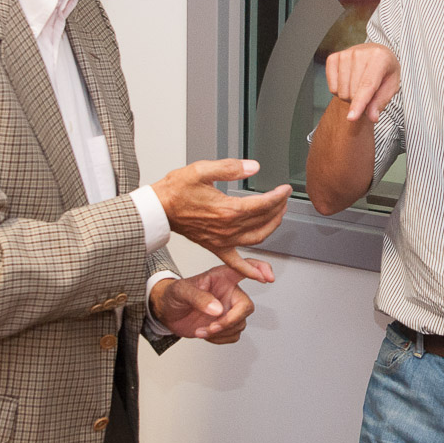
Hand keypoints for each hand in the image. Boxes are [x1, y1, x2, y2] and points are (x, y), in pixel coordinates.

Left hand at [149, 260, 270, 342]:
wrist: (167, 312)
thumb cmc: (174, 294)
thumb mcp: (181, 291)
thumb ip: (198, 298)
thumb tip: (217, 309)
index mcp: (222, 277)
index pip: (247, 268)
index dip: (260, 270)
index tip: (268, 278)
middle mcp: (230, 292)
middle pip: (246, 306)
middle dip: (231, 320)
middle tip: (213, 326)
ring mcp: (229, 309)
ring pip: (240, 324)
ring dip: (221, 332)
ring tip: (202, 330)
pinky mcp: (226, 324)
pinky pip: (233, 335)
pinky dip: (220, 339)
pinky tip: (206, 333)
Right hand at [154, 159, 289, 280]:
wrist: (158, 209)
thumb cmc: (176, 191)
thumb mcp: (201, 170)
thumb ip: (230, 168)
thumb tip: (253, 167)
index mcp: (227, 209)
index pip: (262, 204)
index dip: (278, 196)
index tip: (285, 189)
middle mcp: (227, 228)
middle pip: (263, 220)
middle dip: (278, 208)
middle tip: (283, 198)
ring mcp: (222, 240)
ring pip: (257, 238)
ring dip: (272, 228)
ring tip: (279, 216)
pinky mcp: (215, 247)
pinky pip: (236, 264)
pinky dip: (251, 271)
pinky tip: (262, 275)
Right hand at [325, 43, 399, 122]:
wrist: (376, 52)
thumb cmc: (385, 70)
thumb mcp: (391, 86)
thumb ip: (381, 102)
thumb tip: (372, 117)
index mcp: (379, 57)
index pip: (367, 85)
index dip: (359, 104)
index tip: (351, 118)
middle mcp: (360, 53)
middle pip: (352, 92)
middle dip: (360, 102)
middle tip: (369, 94)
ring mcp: (345, 54)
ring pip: (341, 92)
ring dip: (350, 97)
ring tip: (359, 87)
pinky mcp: (333, 58)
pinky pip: (332, 87)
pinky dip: (340, 91)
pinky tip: (349, 82)